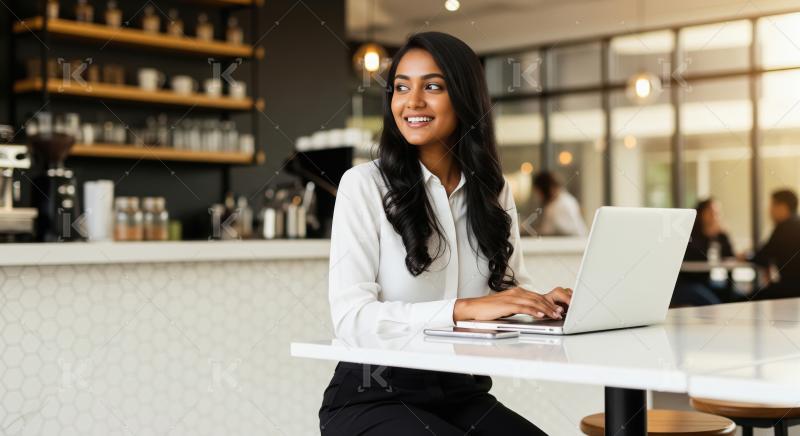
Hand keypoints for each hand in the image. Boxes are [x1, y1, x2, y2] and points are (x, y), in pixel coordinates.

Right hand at [453, 286, 570, 321]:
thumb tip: (532, 312)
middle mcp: (516, 293)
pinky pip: (523, 307)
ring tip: (554, 315)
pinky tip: (540, 314)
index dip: (549, 303)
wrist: (473, 308)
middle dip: (551, 306)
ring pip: (533, 302)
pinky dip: (533, 310)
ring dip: (546, 309)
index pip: (537, 296)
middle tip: (560, 313)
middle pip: (538, 298)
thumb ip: (520, 307)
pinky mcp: (507, 304)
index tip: (558, 309)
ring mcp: (512, 298)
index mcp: (517, 292)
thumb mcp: (508, 306)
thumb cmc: (489, 309)